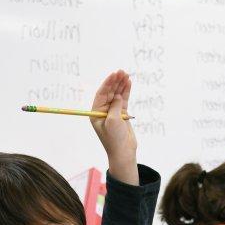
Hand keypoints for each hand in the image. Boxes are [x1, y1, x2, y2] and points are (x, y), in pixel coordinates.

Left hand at [89, 70, 137, 184]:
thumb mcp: (113, 121)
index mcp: (96, 113)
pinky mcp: (122, 114)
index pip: (101, 94)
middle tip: (122, 72)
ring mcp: (113, 112)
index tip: (114, 75)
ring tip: (127, 75)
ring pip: (117, 95)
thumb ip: (115, 106)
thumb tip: (117, 95)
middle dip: (115, 82)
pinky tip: (129, 83)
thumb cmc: (114, 139)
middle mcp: (103, 111)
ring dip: (121, 85)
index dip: (107, 84)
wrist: (123, 152)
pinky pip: (123, 100)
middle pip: (109, 92)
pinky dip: (126, 92)